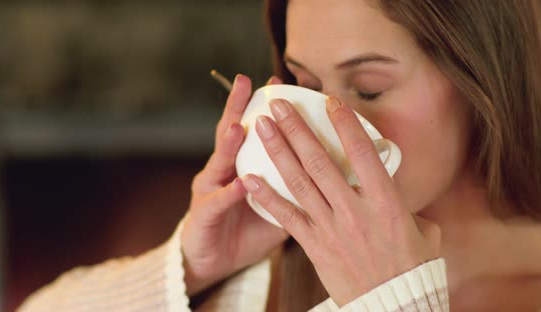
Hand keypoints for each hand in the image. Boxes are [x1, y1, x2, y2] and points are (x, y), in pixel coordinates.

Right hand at [181, 75, 289, 296]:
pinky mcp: (204, 215)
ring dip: (230, 142)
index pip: (251, 129)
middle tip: (247, 83)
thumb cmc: (247, 229)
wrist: (214, 261)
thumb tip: (336, 172)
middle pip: (229, 132)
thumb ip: (295, 184)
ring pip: (220, 161)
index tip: (279, 83)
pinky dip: (232, 193)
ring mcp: (211, 190)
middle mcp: (223, 171)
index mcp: (241, 165)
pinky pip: (220, 202)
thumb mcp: (275, 203)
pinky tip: (244, 182)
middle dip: (237, 107)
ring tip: (240, 125)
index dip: (263, 106)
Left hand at [241, 96, 440, 305]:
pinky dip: (266, 196)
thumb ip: (405, 205)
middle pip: (320, 160)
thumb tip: (398, 189)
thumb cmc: (411, 267)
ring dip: (278, 150)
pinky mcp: (314, 245)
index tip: (330, 100)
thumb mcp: (424, 231)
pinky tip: (249, 177)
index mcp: (385, 202)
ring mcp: (331, 227)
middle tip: (279, 103)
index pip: (362, 152)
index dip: (344, 123)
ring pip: (299, 181)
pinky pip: (286, 216)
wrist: (393, 305)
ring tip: (262, 126)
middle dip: (297, 128)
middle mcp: (354, 209)